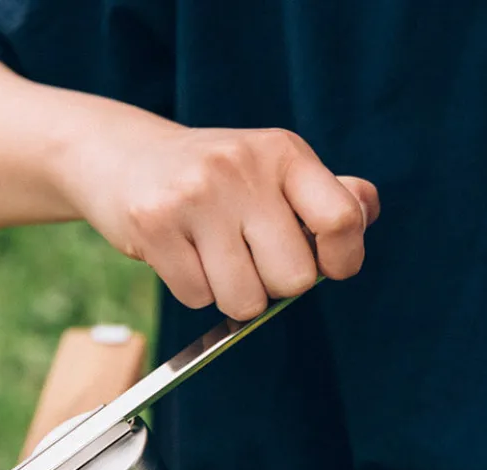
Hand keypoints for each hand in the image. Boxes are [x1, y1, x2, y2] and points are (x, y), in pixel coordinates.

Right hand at [62, 121, 379, 320]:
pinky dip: (193, 290)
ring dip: (232, 295)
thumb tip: (362, 215)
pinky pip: (197, 298)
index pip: (342, 219)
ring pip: (244, 300)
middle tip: (251, 259)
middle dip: (275, 286)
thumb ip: (327, 196)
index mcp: (283, 153)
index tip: (328, 265)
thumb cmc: (215, 177)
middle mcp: (242, 168)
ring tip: (214, 259)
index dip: (343, 259)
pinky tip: (182, 256)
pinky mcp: (154, 225)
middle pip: (293, 280)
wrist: (123, 156)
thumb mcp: (273, 169)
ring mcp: (195, 196)